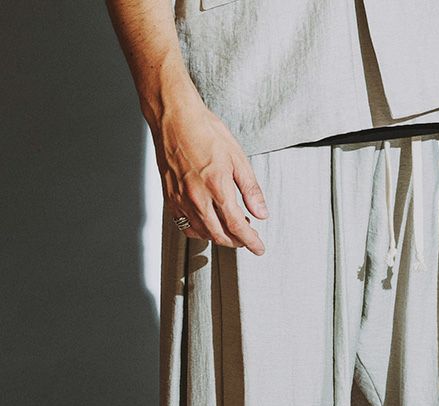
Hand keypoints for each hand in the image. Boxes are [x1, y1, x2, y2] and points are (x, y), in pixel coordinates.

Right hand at [150, 95, 267, 254]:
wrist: (173, 117)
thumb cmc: (205, 131)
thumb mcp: (238, 158)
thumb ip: (250, 190)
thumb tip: (262, 213)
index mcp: (217, 188)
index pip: (238, 227)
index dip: (251, 242)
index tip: (259, 248)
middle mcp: (197, 198)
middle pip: (220, 235)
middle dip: (237, 242)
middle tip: (248, 238)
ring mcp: (181, 199)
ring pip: (203, 233)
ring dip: (220, 237)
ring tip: (231, 229)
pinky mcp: (170, 198)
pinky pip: (186, 225)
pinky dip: (200, 231)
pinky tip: (208, 224)